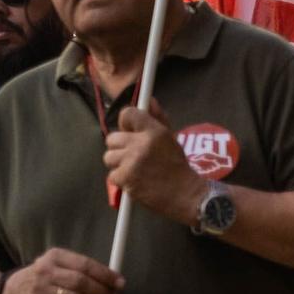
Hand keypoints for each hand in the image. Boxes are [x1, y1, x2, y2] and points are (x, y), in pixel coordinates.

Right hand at [4, 248, 123, 293]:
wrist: (14, 291)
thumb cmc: (46, 275)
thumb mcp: (58, 263)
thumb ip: (82, 267)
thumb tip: (114, 278)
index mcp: (55, 256)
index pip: (85, 265)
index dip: (106, 275)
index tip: (120, 283)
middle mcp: (46, 272)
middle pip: (81, 282)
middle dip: (102, 292)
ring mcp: (41, 291)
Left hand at [106, 103, 204, 226]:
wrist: (185, 194)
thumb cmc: (177, 165)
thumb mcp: (171, 138)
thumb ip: (158, 118)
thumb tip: (149, 100)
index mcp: (154, 131)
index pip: (127, 114)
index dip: (127, 123)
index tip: (132, 132)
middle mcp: (141, 144)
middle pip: (112, 138)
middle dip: (121, 147)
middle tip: (135, 156)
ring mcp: (131, 162)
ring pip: (109, 157)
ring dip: (119, 163)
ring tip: (135, 169)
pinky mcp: (124, 178)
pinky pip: (112, 175)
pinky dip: (122, 179)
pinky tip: (136, 181)